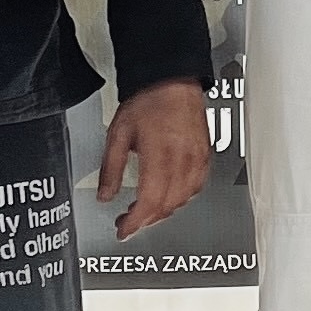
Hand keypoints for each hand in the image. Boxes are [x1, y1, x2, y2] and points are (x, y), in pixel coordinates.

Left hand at [99, 79, 212, 240]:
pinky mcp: (205, 156)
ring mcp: (197, 159)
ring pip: (183, 200)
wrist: (172, 79)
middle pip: (167, 205)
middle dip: (146, 220)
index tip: (123, 230)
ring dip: (163, 211)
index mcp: (160, 154)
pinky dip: (181, 198)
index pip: (150, 201)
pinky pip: (196, 187)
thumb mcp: (118, 133)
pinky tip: (169, 196)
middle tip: (129, 221)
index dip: (135, 222)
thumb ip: (111, 168)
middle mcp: (183, 159)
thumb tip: (105, 196)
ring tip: (145, 210)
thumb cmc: (148, 100)